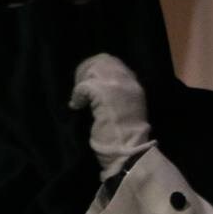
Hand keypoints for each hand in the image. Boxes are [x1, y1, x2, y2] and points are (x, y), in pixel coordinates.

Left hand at [68, 53, 155, 179]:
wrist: (129, 152)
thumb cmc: (127, 138)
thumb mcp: (128, 111)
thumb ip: (119, 97)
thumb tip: (97, 87)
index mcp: (136, 87)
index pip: (115, 63)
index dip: (99, 68)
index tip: (88, 81)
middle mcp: (129, 82)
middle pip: (104, 61)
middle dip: (87, 70)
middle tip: (79, 86)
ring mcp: (118, 87)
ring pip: (93, 70)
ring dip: (81, 81)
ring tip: (78, 97)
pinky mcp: (104, 94)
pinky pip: (84, 86)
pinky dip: (77, 95)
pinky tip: (76, 106)